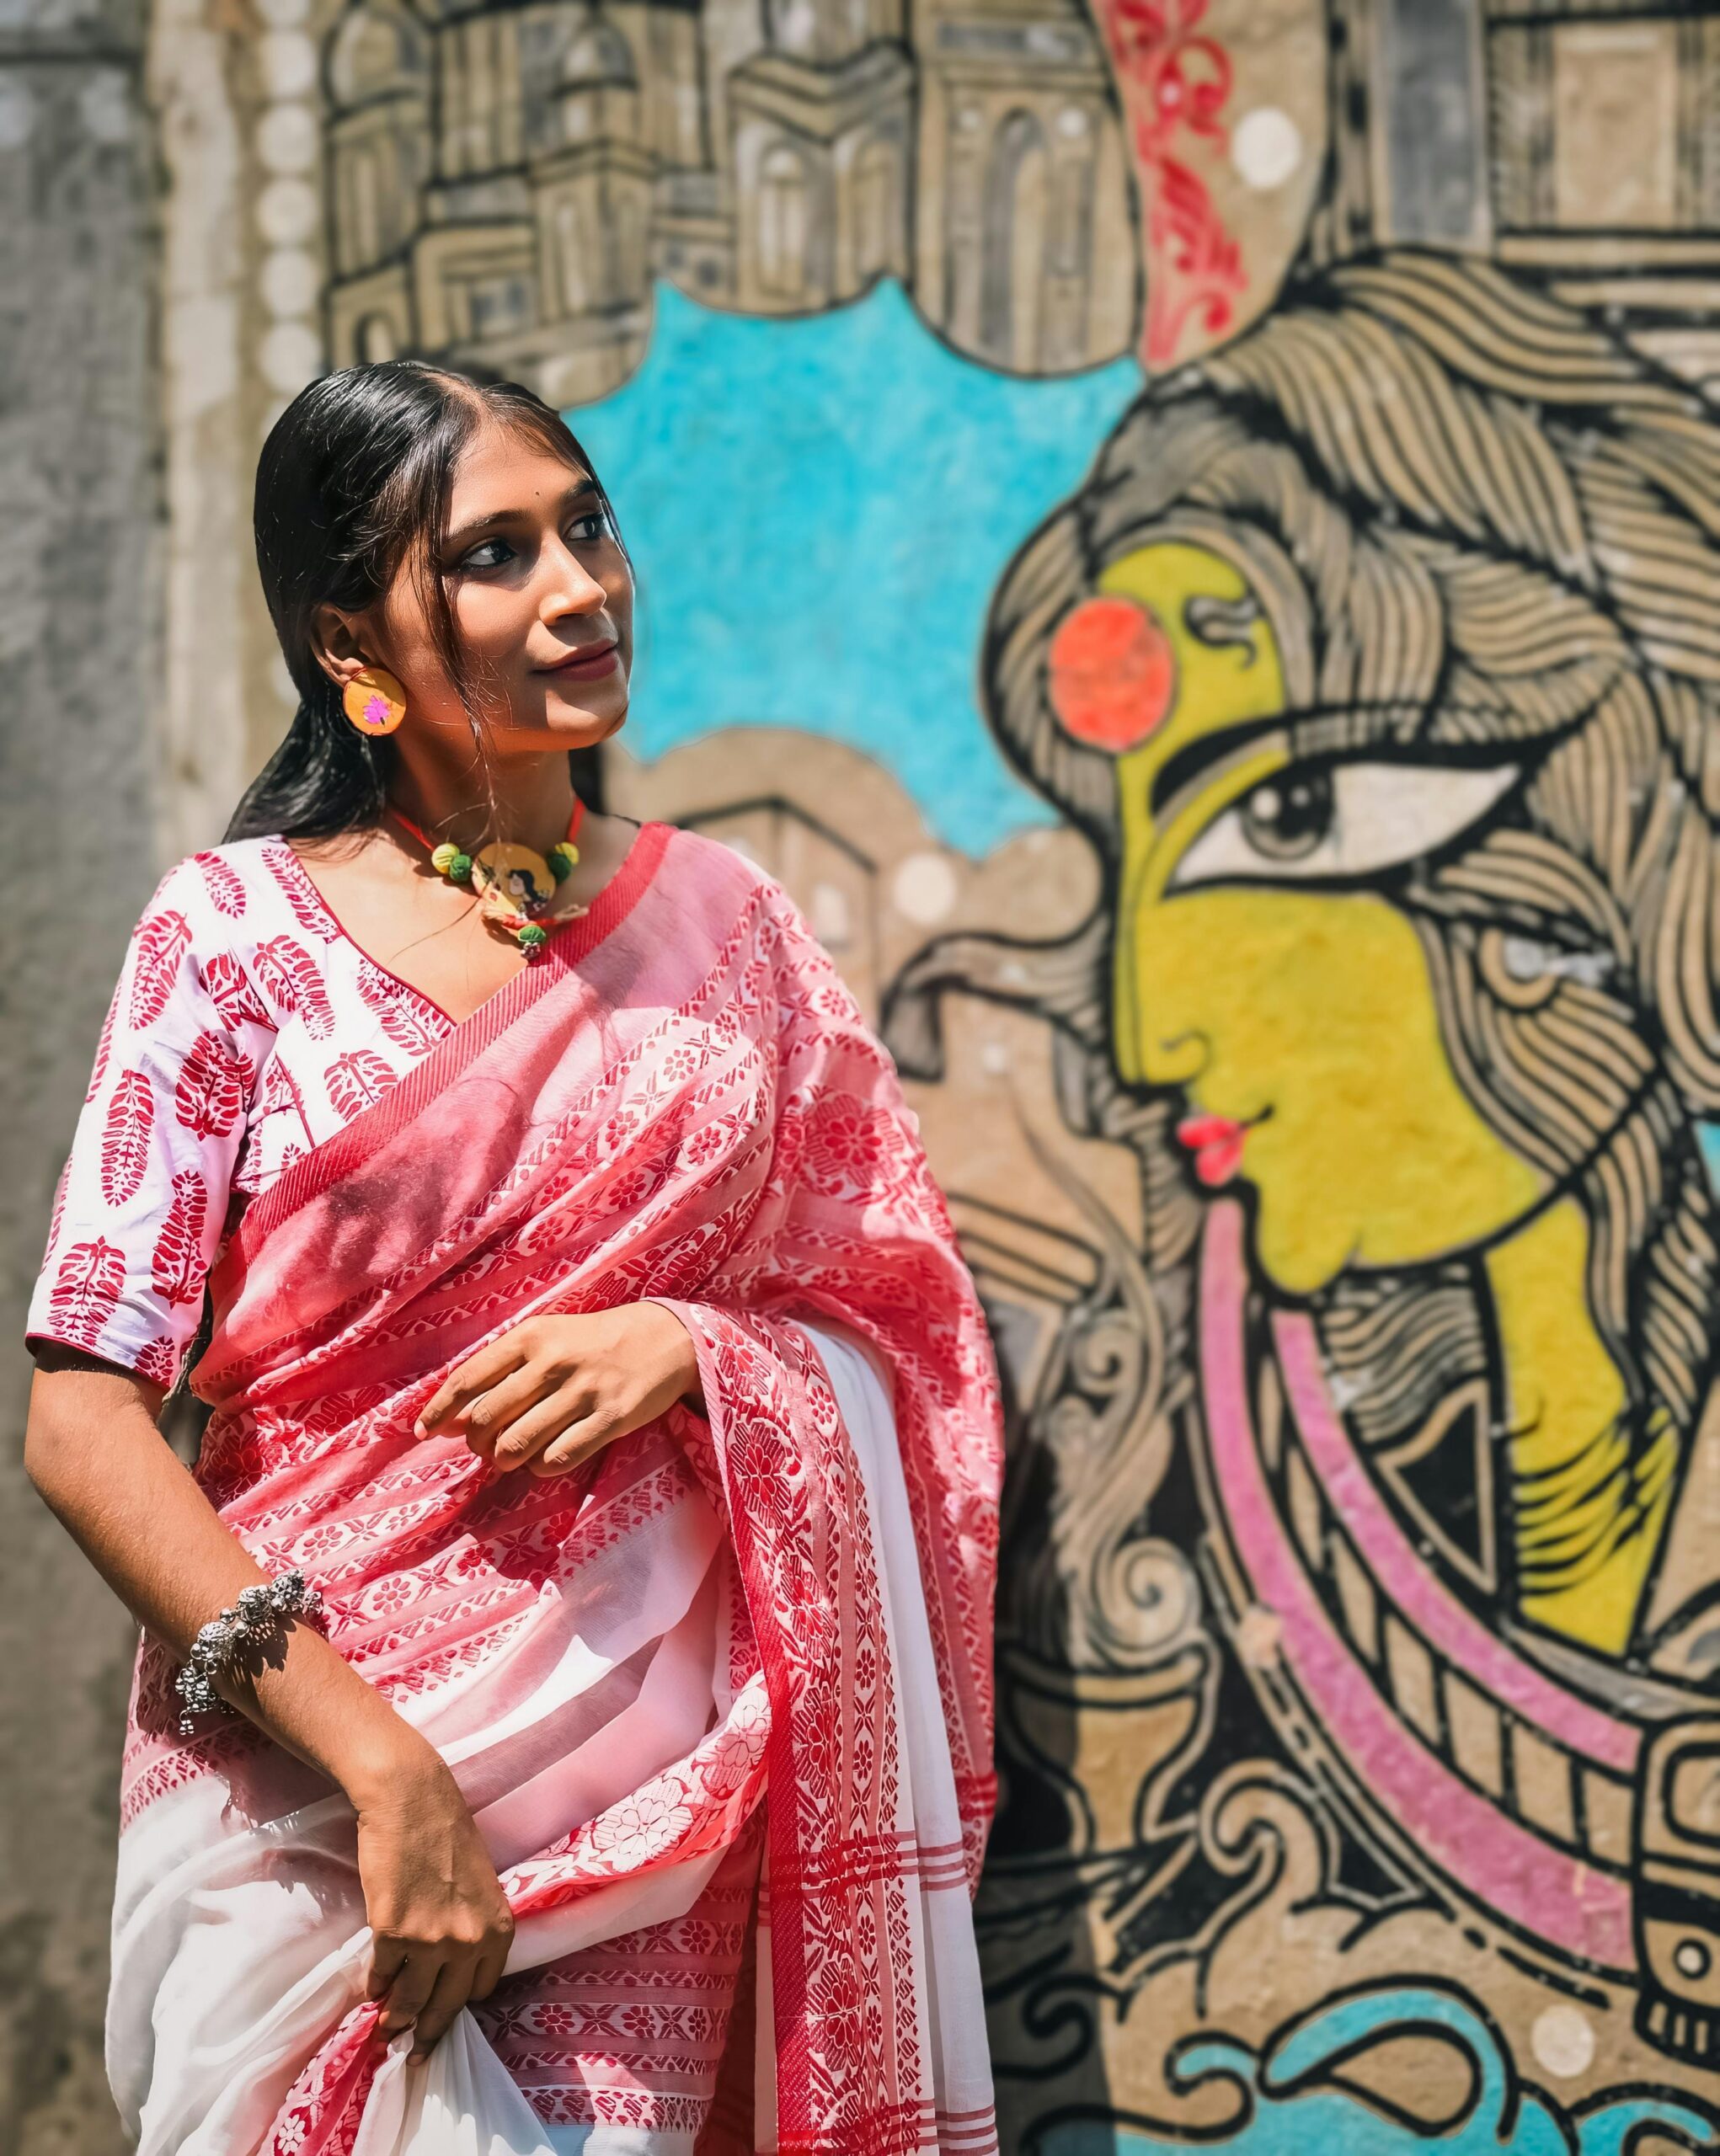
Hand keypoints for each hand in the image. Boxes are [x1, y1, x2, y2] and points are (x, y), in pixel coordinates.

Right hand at [351, 1746, 513, 2056]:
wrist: (412, 1799)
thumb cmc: (446, 1832)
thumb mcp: (479, 1883)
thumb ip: (472, 1925)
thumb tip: (452, 1962)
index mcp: (498, 1928)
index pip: (482, 1989)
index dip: (461, 2003)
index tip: (446, 2012)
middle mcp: (469, 1941)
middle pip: (447, 2006)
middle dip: (429, 2033)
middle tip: (415, 2053)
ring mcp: (430, 1941)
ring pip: (411, 2000)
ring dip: (396, 2019)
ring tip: (386, 2031)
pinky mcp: (392, 1933)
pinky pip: (382, 1976)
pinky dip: (375, 1986)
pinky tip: (372, 1989)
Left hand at [416, 1302, 700, 1476]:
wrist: (664, 1339)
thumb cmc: (592, 1341)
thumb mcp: (546, 1338)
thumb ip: (502, 1370)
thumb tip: (452, 1418)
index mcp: (531, 1336)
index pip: (468, 1379)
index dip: (439, 1411)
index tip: (422, 1432)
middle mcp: (554, 1361)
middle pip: (488, 1419)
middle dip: (477, 1443)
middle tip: (485, 1447)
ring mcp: (584, 1391)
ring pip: (518, 1444)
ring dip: (505, 1460)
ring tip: (510, 1456)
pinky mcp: (611, 1418)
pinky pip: (557, 1458)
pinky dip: (540, 1467)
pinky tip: (544, 1458)